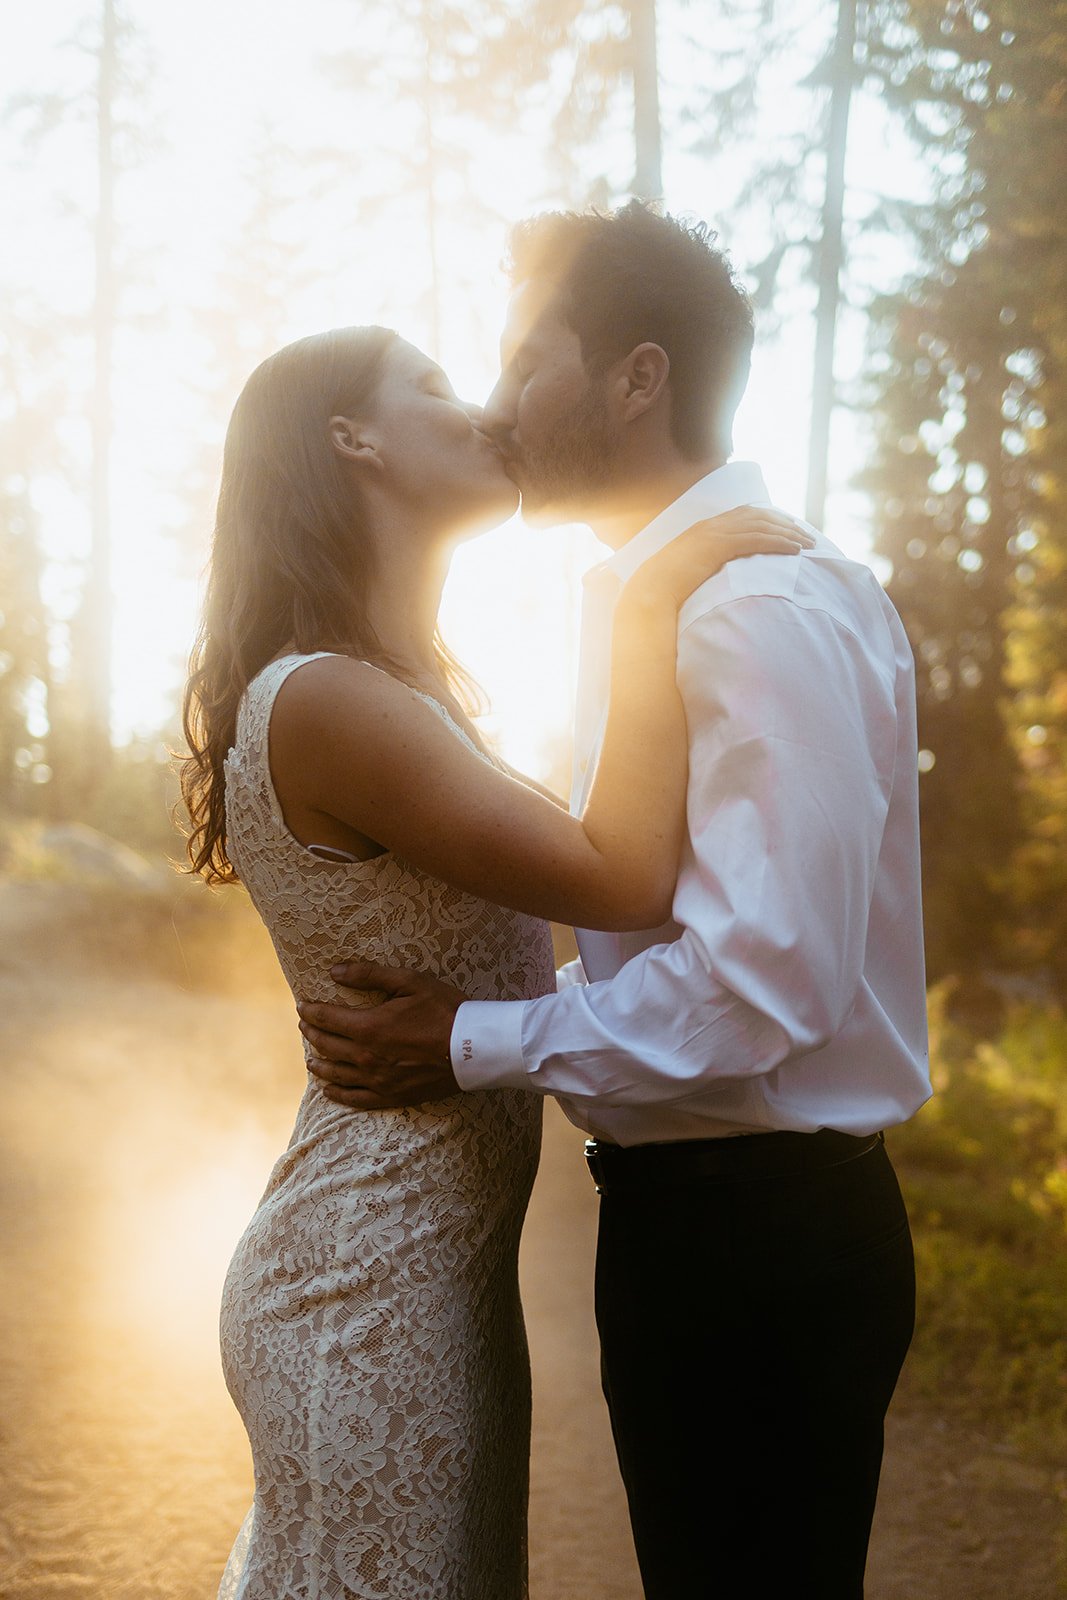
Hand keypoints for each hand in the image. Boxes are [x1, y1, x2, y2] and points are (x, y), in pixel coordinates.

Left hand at [297, 962, 467, 1109]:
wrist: (473, 1048)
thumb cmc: (444, 1009)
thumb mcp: (409, 982)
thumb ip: (369, 974)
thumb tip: (335, 971)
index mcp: (368, 1027)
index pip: (327, 1019)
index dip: (311, 1011)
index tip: (302, 1006)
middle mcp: (366, 1057)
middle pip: (328, 1046)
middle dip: (312, 1034)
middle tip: (305, 1026)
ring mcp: (377, 1080)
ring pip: (336, 1074)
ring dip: (320, 1064)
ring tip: (310, 1058)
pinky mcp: (391, 1095)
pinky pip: (355, 1099)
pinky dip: (338, 1095)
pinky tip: (329, 1091)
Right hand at [630, 504, 813, 610]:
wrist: (649, 590)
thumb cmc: (664, 588)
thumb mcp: (687, 572)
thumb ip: (704, 566)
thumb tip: (714, 578)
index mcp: (704, 529)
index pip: (745, 515)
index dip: (770, 519)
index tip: (788, 527)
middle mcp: (711, 525)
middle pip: (758, 516)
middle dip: (785, 523)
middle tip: (807, 534)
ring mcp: (714, 533)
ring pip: (761, 526)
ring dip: (788, 533)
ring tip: (809, 543)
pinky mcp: (718, 546)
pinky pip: (757, 540)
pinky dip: (779, 543)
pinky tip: (795, 550)